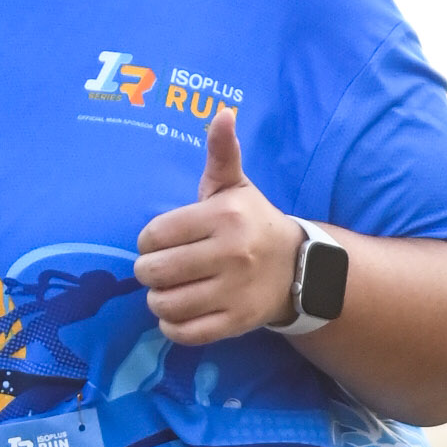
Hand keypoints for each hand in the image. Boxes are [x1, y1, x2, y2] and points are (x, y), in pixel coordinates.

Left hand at [133, 105, 301, 345]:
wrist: (298, 268)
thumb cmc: (252, 222)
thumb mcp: (235, 187)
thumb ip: (221, 152)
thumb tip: (222, 113)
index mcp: (223, 217)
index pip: (155, 235)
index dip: (148, 241)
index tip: (161, 242)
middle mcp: (230, 254)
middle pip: (155, 271)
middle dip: (148, 271)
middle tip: (159, 269)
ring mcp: (234, 292)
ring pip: (166, 305)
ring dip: (158, 300)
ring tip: (168, 291)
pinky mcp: (236, 323)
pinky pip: (185, 333)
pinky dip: (172, 327)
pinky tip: (178, 314)